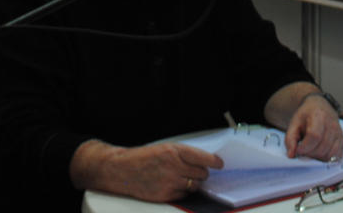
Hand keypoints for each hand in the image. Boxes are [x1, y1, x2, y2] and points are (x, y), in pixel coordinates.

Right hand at [71, 140, 222, 202]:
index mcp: (173, 150)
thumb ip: (182, 154)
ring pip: (195, 185)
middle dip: (202, 172)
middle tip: (198, 170)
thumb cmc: (143, 157)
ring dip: (194, 182)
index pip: (201, 157)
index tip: (219, 163)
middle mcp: (173, 165)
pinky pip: (184, 194)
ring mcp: (170, 181)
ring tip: (184, 178)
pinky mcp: (166, 194)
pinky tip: (175, 185)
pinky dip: (184, 190)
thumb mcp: (163, 148)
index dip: (213, 161)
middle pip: (201, 172)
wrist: (123, 170)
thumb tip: (202, 162)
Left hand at [284, 95, 342, 162]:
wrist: (320, 106)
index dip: (305, 147)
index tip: (298, 150)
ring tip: (311, 152)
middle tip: (304, 152)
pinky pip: (337, 156)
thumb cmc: (306, 116)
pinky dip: (327, 159)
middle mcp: (331, 124)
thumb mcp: (294, 122)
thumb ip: (290, 139)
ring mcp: (339, 133)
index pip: (314, 136)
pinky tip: (320, 153)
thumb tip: (291, 155)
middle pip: (322, 148)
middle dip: (310, 154)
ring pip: (329, 154)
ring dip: (318, 158)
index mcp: (318, 116)